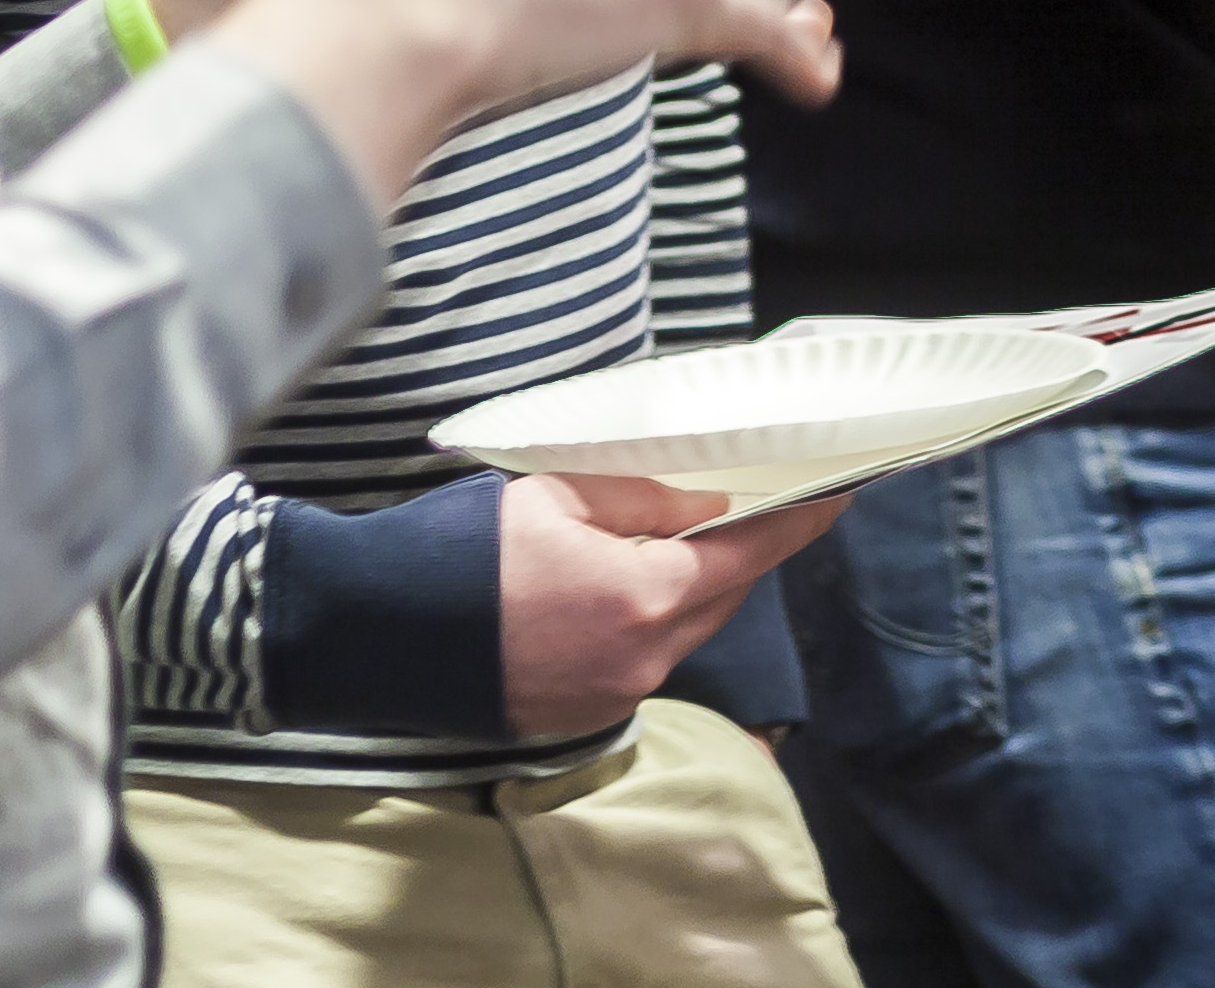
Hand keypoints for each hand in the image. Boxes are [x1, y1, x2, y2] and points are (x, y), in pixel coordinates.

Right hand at [497, 469, 847, 744]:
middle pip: (720, 600)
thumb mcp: (559, 495)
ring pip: (682, 635)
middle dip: (736, 555)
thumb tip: (706, 506)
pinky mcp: (581, 720)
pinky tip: (613, 597)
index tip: (837, 497)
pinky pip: (641, 664)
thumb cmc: (465, 550)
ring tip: (672, 546)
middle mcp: (640, 660)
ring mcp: (611, 698)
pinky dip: (644, 628)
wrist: (377, 631)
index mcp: (642, 597)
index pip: (747, 555)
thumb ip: (645, 498)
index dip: (797, 523)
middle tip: (748, 508)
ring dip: (688, 593)